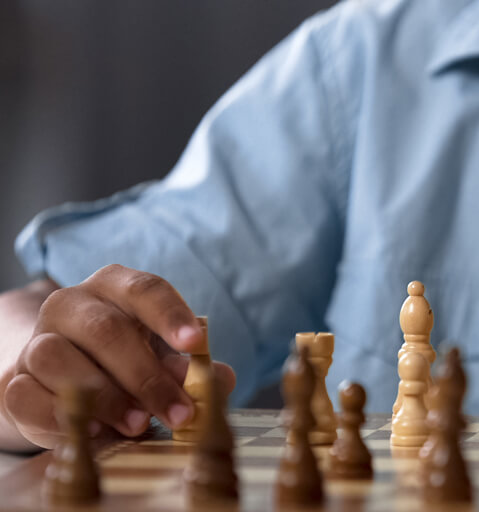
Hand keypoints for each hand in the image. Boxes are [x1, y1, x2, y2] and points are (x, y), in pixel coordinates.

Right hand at [1, 265, 235, 448]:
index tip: (196, 343)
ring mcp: (37, 340)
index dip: (170, 315)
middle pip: (106, 330)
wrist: (64, 383)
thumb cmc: (127, 363)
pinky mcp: (15, 382)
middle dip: (147, 376)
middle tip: (179, 412)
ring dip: (106, 397)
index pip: (145, 289)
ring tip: (139, 424)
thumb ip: (193, 369)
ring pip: (58, 358)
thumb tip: (219, 380)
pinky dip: (63, 416)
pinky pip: (29, 396)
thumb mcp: (165, 359)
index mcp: (115, 287)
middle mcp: (71, 305)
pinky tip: (95, 430)